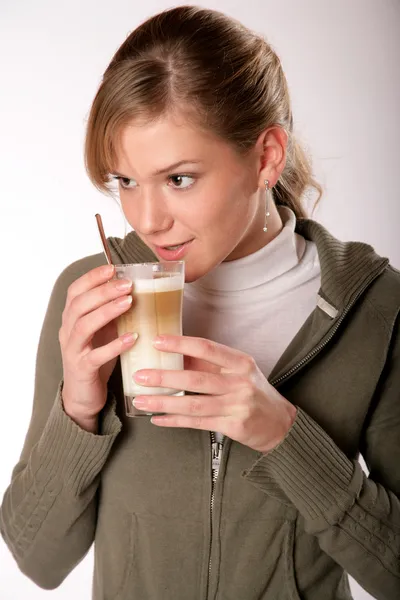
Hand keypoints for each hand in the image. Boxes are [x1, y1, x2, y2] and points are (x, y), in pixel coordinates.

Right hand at [59, 264, 137, 428]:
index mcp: (72, 318)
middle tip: (127, 284)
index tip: (112, 268)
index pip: (75, 291)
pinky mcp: (82, 369)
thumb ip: (113, 312)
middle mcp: (68, 331)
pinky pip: (96, 355)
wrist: (83, 395)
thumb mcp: (103, 330)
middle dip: (103, 291)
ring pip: (83, 326)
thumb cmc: (95, 358)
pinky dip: (114, 345)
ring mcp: (73, 351)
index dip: (91, 278)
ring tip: (129, 302)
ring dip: (107, 311)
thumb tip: (136, 289)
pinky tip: (132, 338)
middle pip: (79, 304)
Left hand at [133, 335, 296, 452]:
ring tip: (141, 399)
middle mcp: (239, 383)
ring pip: (193, 404)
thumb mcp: (238, 370)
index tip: (157, 341)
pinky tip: (157, 419)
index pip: (207, 348)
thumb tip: (174, 355)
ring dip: (164, 402)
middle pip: (196, 379)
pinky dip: (175, 421)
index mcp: (240, 362)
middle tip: (140, 375)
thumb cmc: (254, 391)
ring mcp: (236, 406)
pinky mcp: (232, 426)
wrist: (279, 423)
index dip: (181, 344)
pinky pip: (197, 423)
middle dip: (164, 377)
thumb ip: (210, 364)